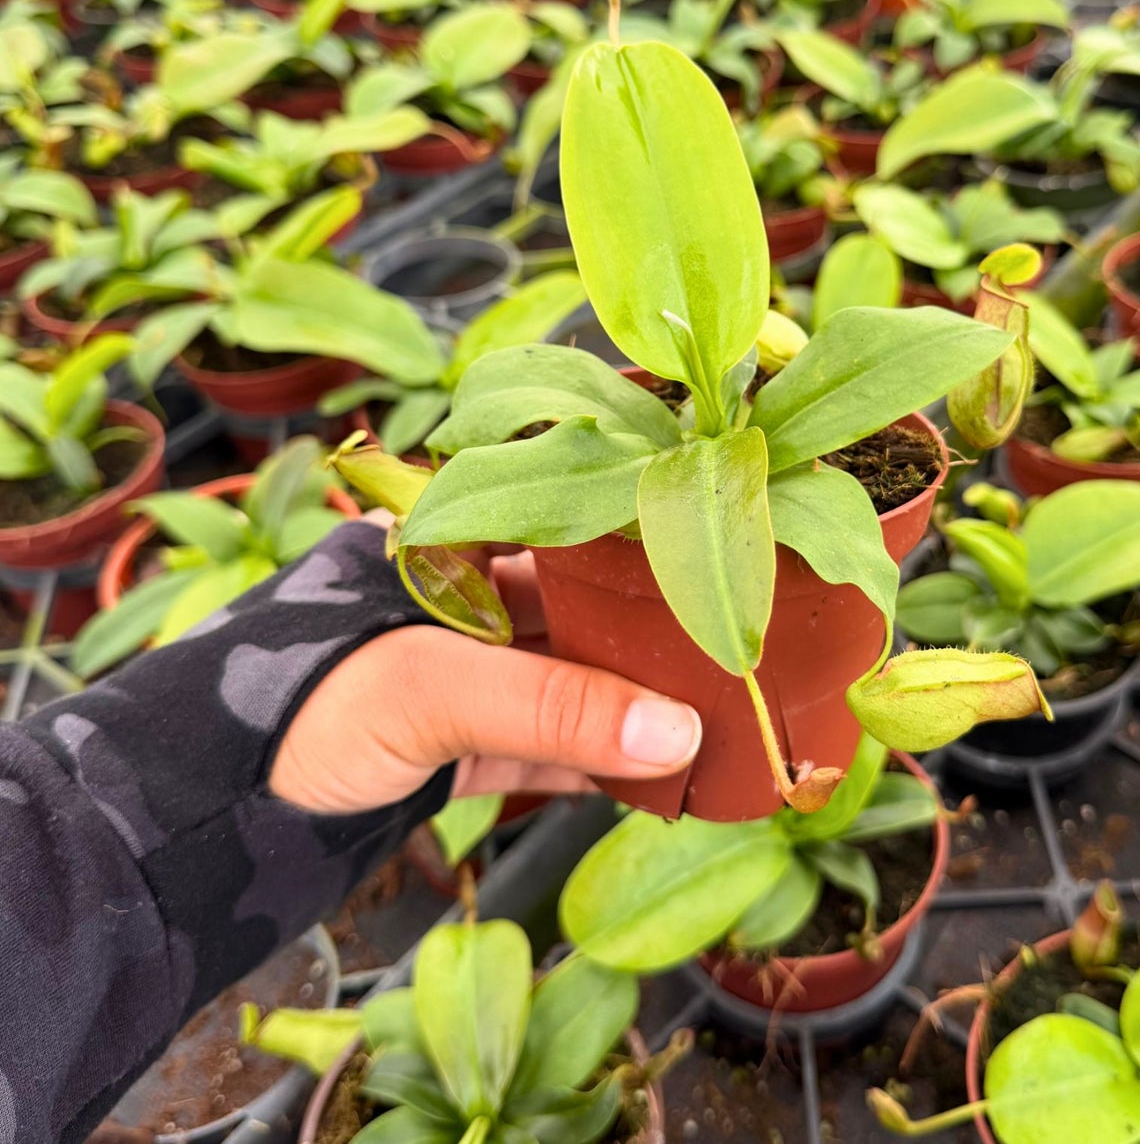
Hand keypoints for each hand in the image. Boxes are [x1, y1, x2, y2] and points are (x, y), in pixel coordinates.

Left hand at [269, 549, 700, 813]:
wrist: (196, 829)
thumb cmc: (290, 715)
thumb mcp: (426, 691)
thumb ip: (553, 707)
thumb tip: (681, 732)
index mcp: (434, 547)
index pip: (553, 518)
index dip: (629, 534)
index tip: (710, 545)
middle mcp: (450, 603)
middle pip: (570, 605)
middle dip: (646, 628)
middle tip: (736, 638)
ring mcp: (452, 679)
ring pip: (563, 678)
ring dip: (629, 701)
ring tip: (716, 708)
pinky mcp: (450, 750)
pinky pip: (541, 745)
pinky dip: (594, 759)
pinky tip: (655, 767)